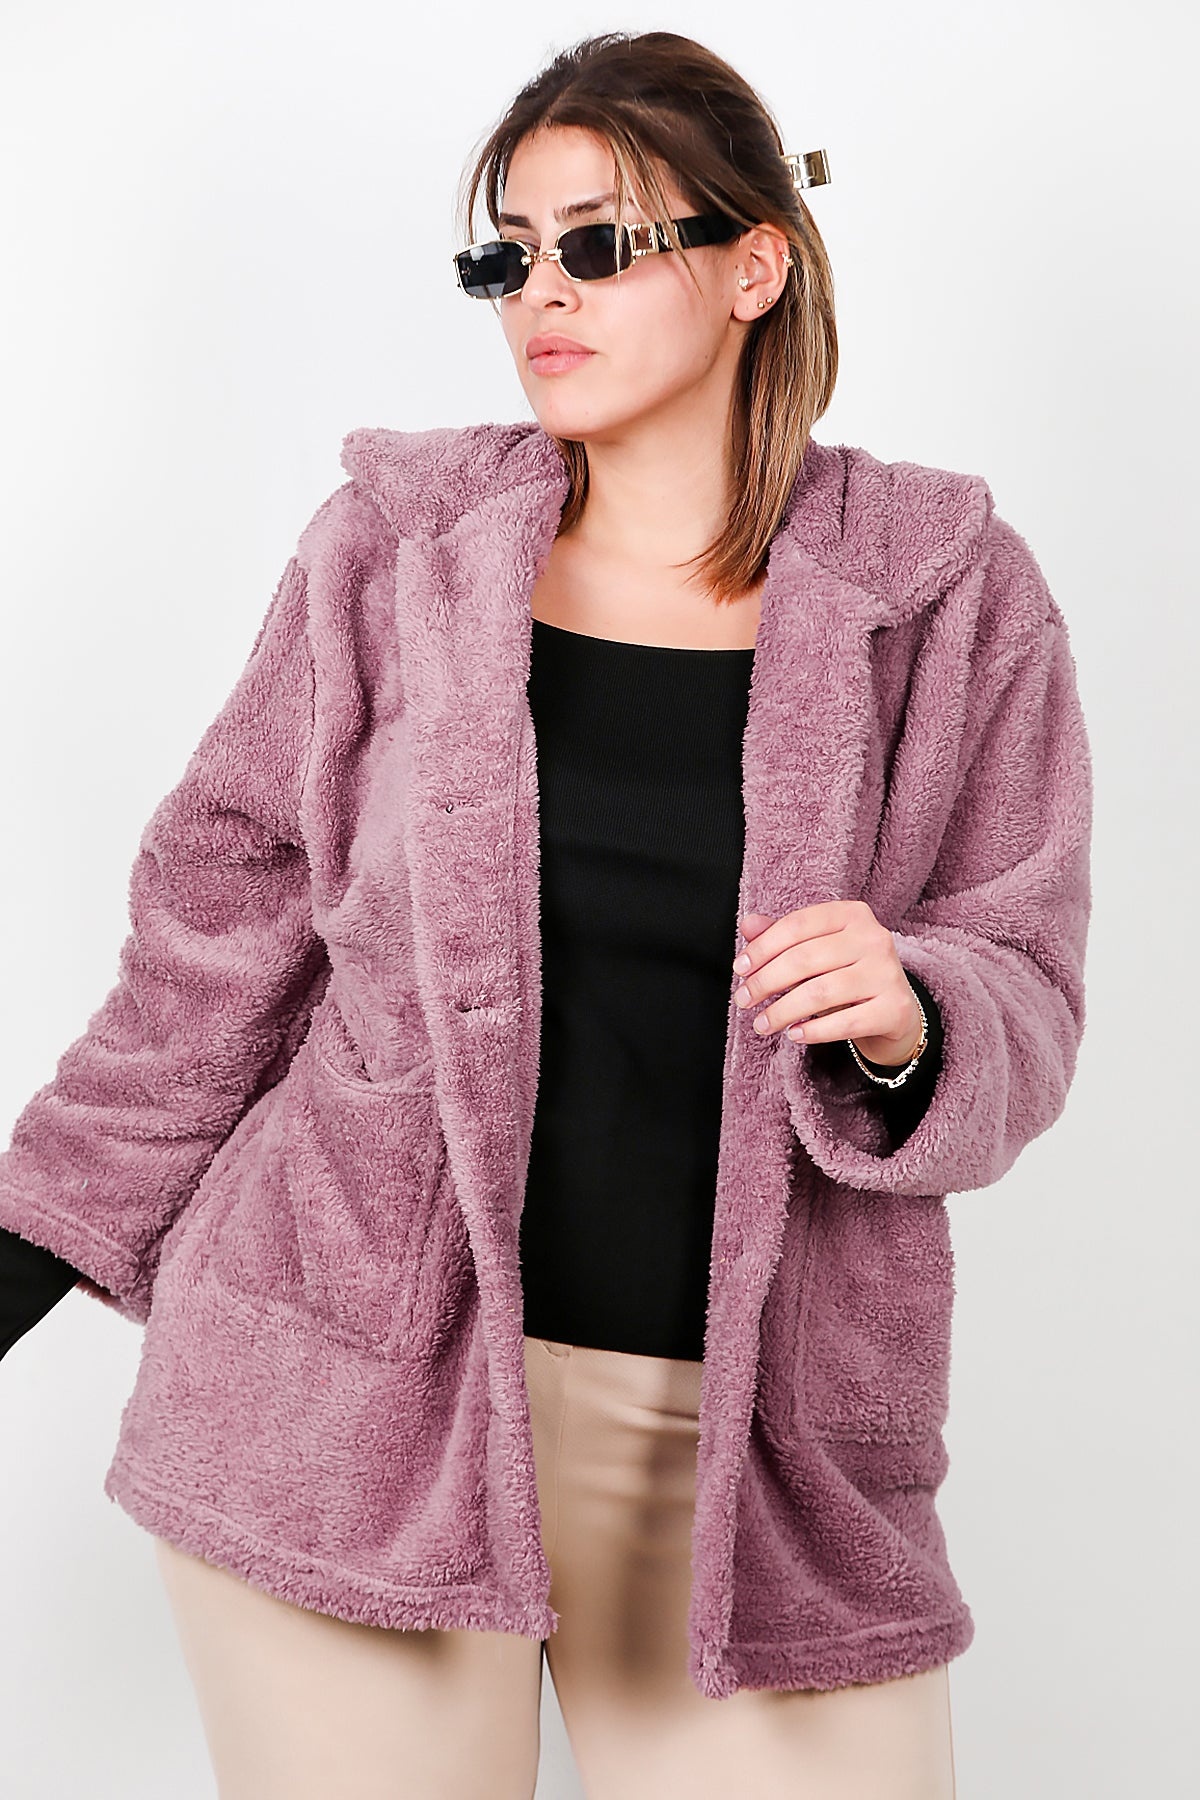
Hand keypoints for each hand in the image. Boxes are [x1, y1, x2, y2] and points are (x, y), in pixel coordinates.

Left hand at [732, 902, 923, 1065]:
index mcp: (852, 914)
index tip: (739, 970)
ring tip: (762, 1024)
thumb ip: (782, 937)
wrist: (894, 1010)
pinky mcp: (894, 1008)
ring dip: (782, 1011)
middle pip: (805, 959)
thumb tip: (748, 925)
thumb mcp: (815, 950)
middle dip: (765, 982)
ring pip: (820, 993)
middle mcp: (874, 938)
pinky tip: (794, 1034)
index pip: (797, 925)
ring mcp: (887, 973)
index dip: (762, 948)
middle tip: (743, 1000)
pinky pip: (844, 1022)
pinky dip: (813, 1031)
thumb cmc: (846, 974)